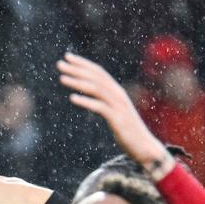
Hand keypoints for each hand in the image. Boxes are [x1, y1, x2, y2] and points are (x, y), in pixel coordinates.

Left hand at [57, 53, 169, 171]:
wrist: (144, 147)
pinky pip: (99, 107)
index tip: (67, 57)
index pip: (98, 72)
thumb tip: (94, 99)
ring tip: (61, 78)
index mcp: (117, 91)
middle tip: (59, 64)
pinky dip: (86, 101)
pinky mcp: (117, 118)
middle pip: (95, 77)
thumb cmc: (128, 131)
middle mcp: (118, 94)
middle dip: (77, 69)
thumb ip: (105, 104)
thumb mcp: (115, 113)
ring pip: (96, 89)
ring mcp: (118, 106)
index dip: (83, 64)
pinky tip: (72, 98)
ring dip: (78, 82)